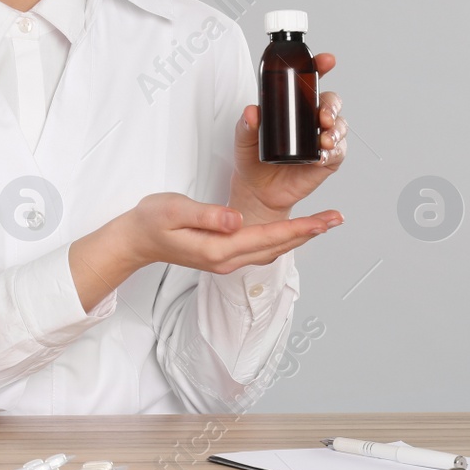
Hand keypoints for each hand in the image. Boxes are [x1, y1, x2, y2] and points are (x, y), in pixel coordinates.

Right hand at [69, 191, 338, 308]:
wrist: (134, 240)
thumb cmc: (151, 221)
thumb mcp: (174, 209)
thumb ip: (207, 214)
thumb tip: (236, 218)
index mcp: (218, 248)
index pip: (267, 237)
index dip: (299, 227)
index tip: (323, 219)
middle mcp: (226, 259)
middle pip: (276, 246)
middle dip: (308, 232)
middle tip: (335, 218)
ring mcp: (225, 260)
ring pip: (270, 250)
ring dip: (298, 237)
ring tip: (322, 224)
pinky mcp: (222, 255)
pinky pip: (259, 249)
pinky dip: (280, 240)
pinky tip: (289, 232)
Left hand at [229, 52, 348, 225]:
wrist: (256, 189)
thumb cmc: (252, 157)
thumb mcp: (244, 137)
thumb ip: (246, 124)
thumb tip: (252, 111)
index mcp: (293, 105)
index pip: (311, 81)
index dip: (321, 68)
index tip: (326, 61)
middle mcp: (311, 118)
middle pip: (331, 102)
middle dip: (331, 105)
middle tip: (321, 115)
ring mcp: (321, 138)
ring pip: (339, 126)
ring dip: (335, 130)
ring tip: (324, 139)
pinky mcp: (326, 160)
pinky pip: (337, 153)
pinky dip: (332, 152)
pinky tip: (322, 155)